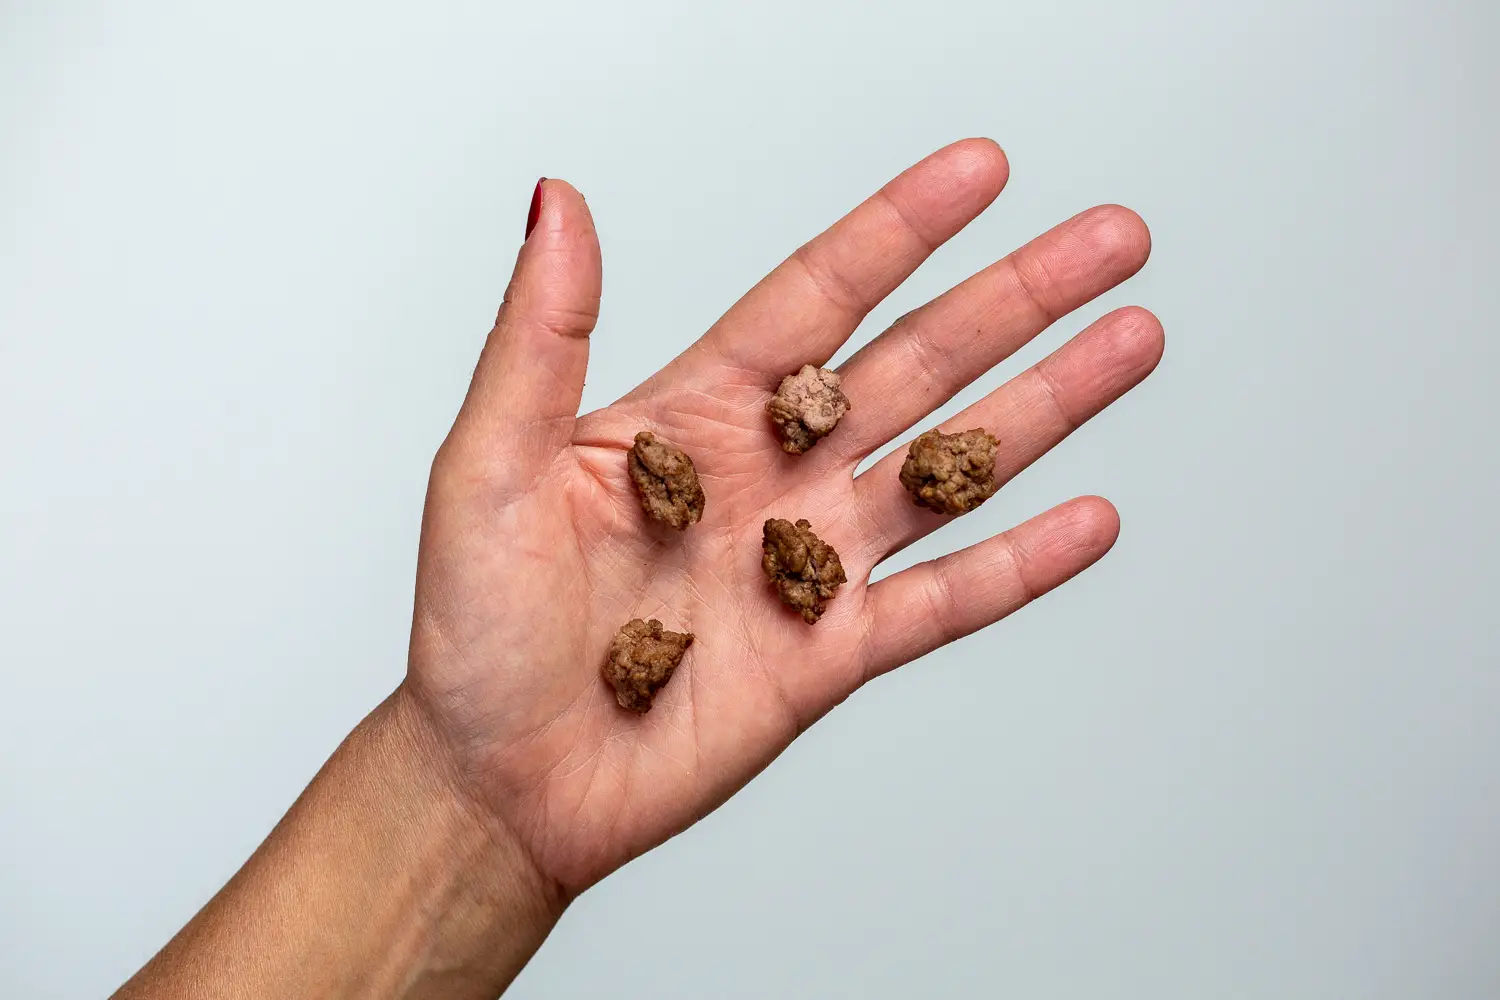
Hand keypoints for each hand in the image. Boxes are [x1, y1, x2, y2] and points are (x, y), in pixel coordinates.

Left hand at [402, 138, 1160, 897]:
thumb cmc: (474, 630)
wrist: (498, 782)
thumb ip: (541, 338)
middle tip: (1109, 240)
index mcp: (691, 417)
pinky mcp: (830, 654)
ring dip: (1045, 407)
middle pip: (914, 366)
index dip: (900, 232)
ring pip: (949, 468)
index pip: (817, 299)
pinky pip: (942, 600)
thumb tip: (558, 203)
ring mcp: (807, 564)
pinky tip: (1089, 518)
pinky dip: (1018, 564)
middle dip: (1014, 300)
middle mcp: (766, 476)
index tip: (982, 171)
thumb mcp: (490, 467)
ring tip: (1130, 343)